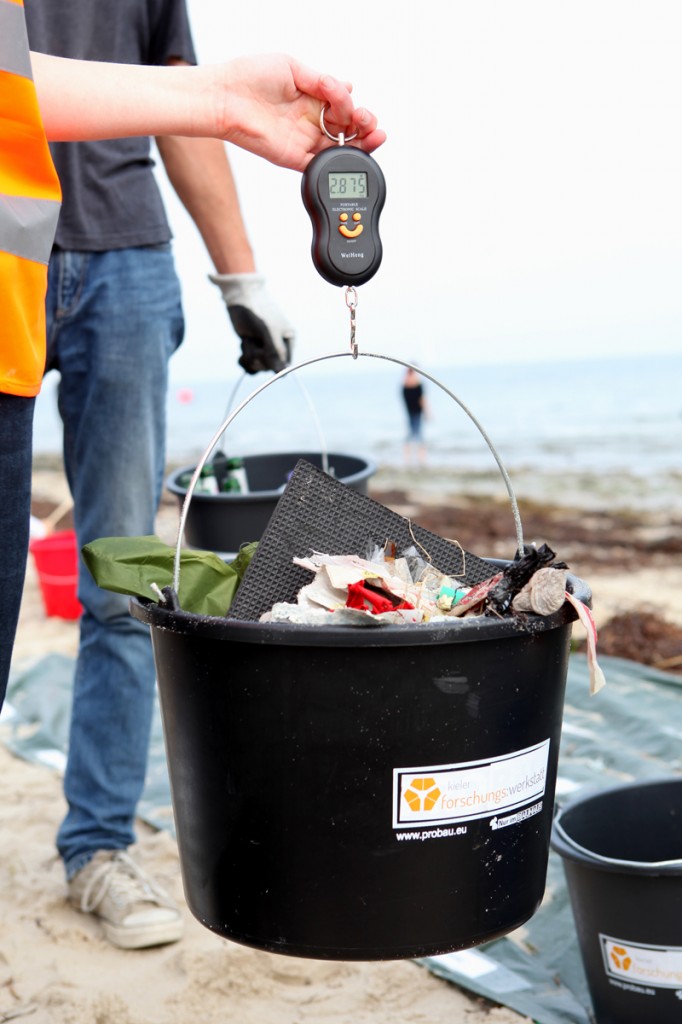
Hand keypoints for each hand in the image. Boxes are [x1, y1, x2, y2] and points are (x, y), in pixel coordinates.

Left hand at [204, 55, 385, 170]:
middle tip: (365, 119)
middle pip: (348, 129)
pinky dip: (338, 160)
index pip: (343, 105)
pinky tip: (348, 149)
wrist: (225, 98)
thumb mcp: (291, 66)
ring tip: (373, 133)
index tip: (345, 92)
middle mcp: (310, 121)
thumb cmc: (250, 77)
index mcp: (312, 98)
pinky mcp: (294, 158)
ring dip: (362, 143)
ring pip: (341, 149)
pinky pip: (321, 165)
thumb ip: (321, 80)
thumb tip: (347, 87)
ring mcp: (303, 141)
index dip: (351, 102)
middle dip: (365, 124)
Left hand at [210, 272, 293, 373]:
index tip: (264, 352)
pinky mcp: (251, 348)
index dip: (273, 364)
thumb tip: (281, 374)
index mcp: (288, 341)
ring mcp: (264, 348)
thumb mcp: (268, 332)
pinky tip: (243, 344)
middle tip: (253, 341)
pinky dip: (243, 359)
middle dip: (258, 357)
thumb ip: (274, 353)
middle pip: (269, 367)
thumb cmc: (259, 311)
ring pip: (257, 367)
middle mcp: (278, 347)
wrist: (241, 298)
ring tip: (247, 340)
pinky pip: (249, 365)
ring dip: (249, 356)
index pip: (284, 365)